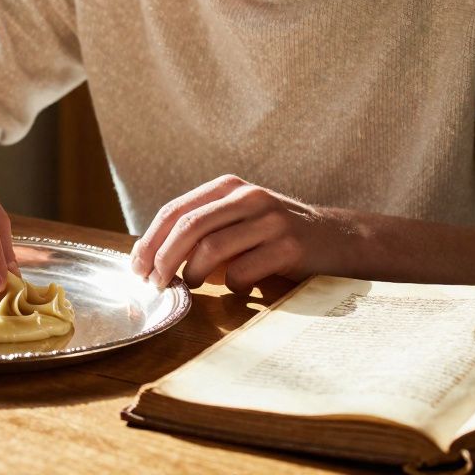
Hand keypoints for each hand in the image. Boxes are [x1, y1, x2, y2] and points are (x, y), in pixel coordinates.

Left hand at [129, 175, 347, 293]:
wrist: (338, 240)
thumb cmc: (274, 236)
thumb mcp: (238, 221)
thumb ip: (201, 231)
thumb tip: (150, 259)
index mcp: (229, 187)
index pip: (175, 210)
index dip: (150, 240)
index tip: (137, 267)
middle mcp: (249, 197)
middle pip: (189, 227)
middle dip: (163, 259)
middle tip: (154, 284)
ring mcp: (271, 220)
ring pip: (212, 249)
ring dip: (192, 274)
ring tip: (190, 286)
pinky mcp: (290, 247)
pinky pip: (242, 272)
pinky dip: (231, 285)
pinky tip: (238, 287)